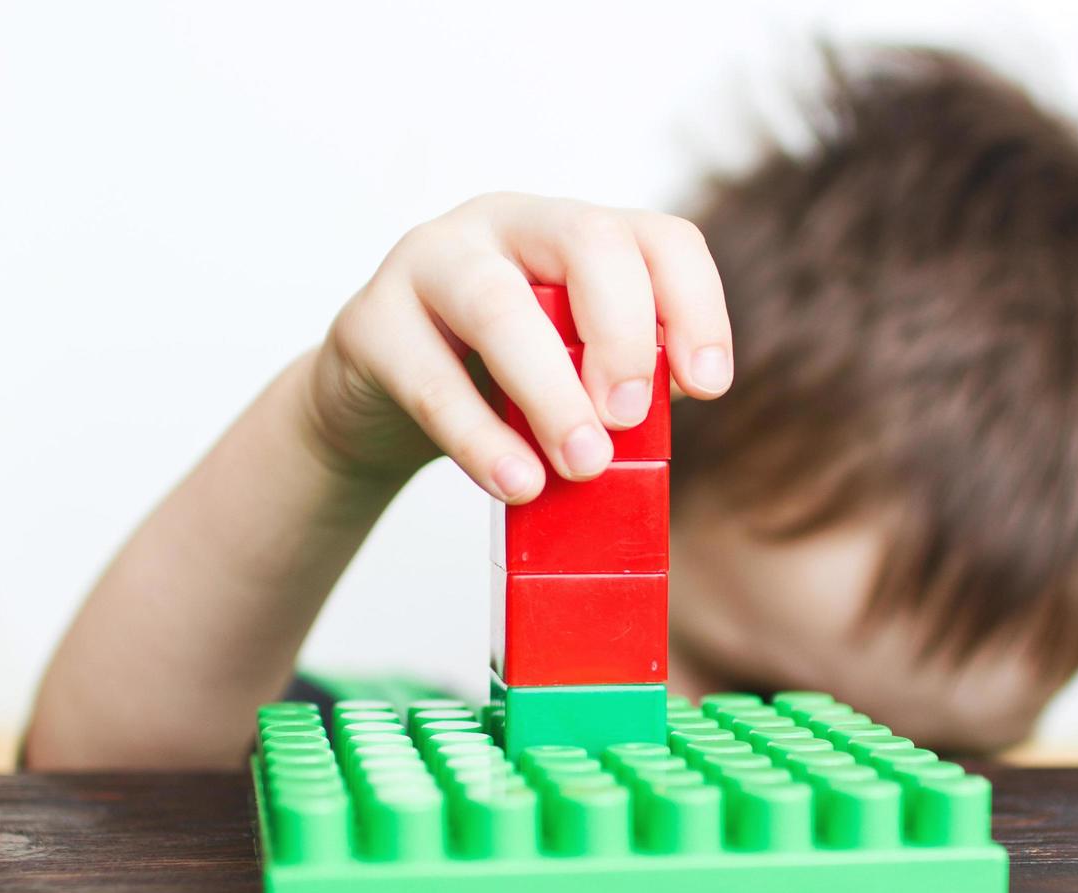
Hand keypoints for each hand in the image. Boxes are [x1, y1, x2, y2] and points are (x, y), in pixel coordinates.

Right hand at [301, 192, 733, 500]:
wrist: (376, 404)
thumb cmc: (492, 384)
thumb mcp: (569, 375)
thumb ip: (616, 385)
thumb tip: (659, 414)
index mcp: (573, 233)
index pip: (658, 237)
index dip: (695, 306)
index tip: (708, 387)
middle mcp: (507, 224)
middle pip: (588, 241)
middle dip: (623, 335)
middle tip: (630, 419)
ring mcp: (431, 260)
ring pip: (499, 304)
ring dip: (552, 392)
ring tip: (583, 463)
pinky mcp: (370, 321)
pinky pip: (430, 380)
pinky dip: (480, 440)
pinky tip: (518, 483)